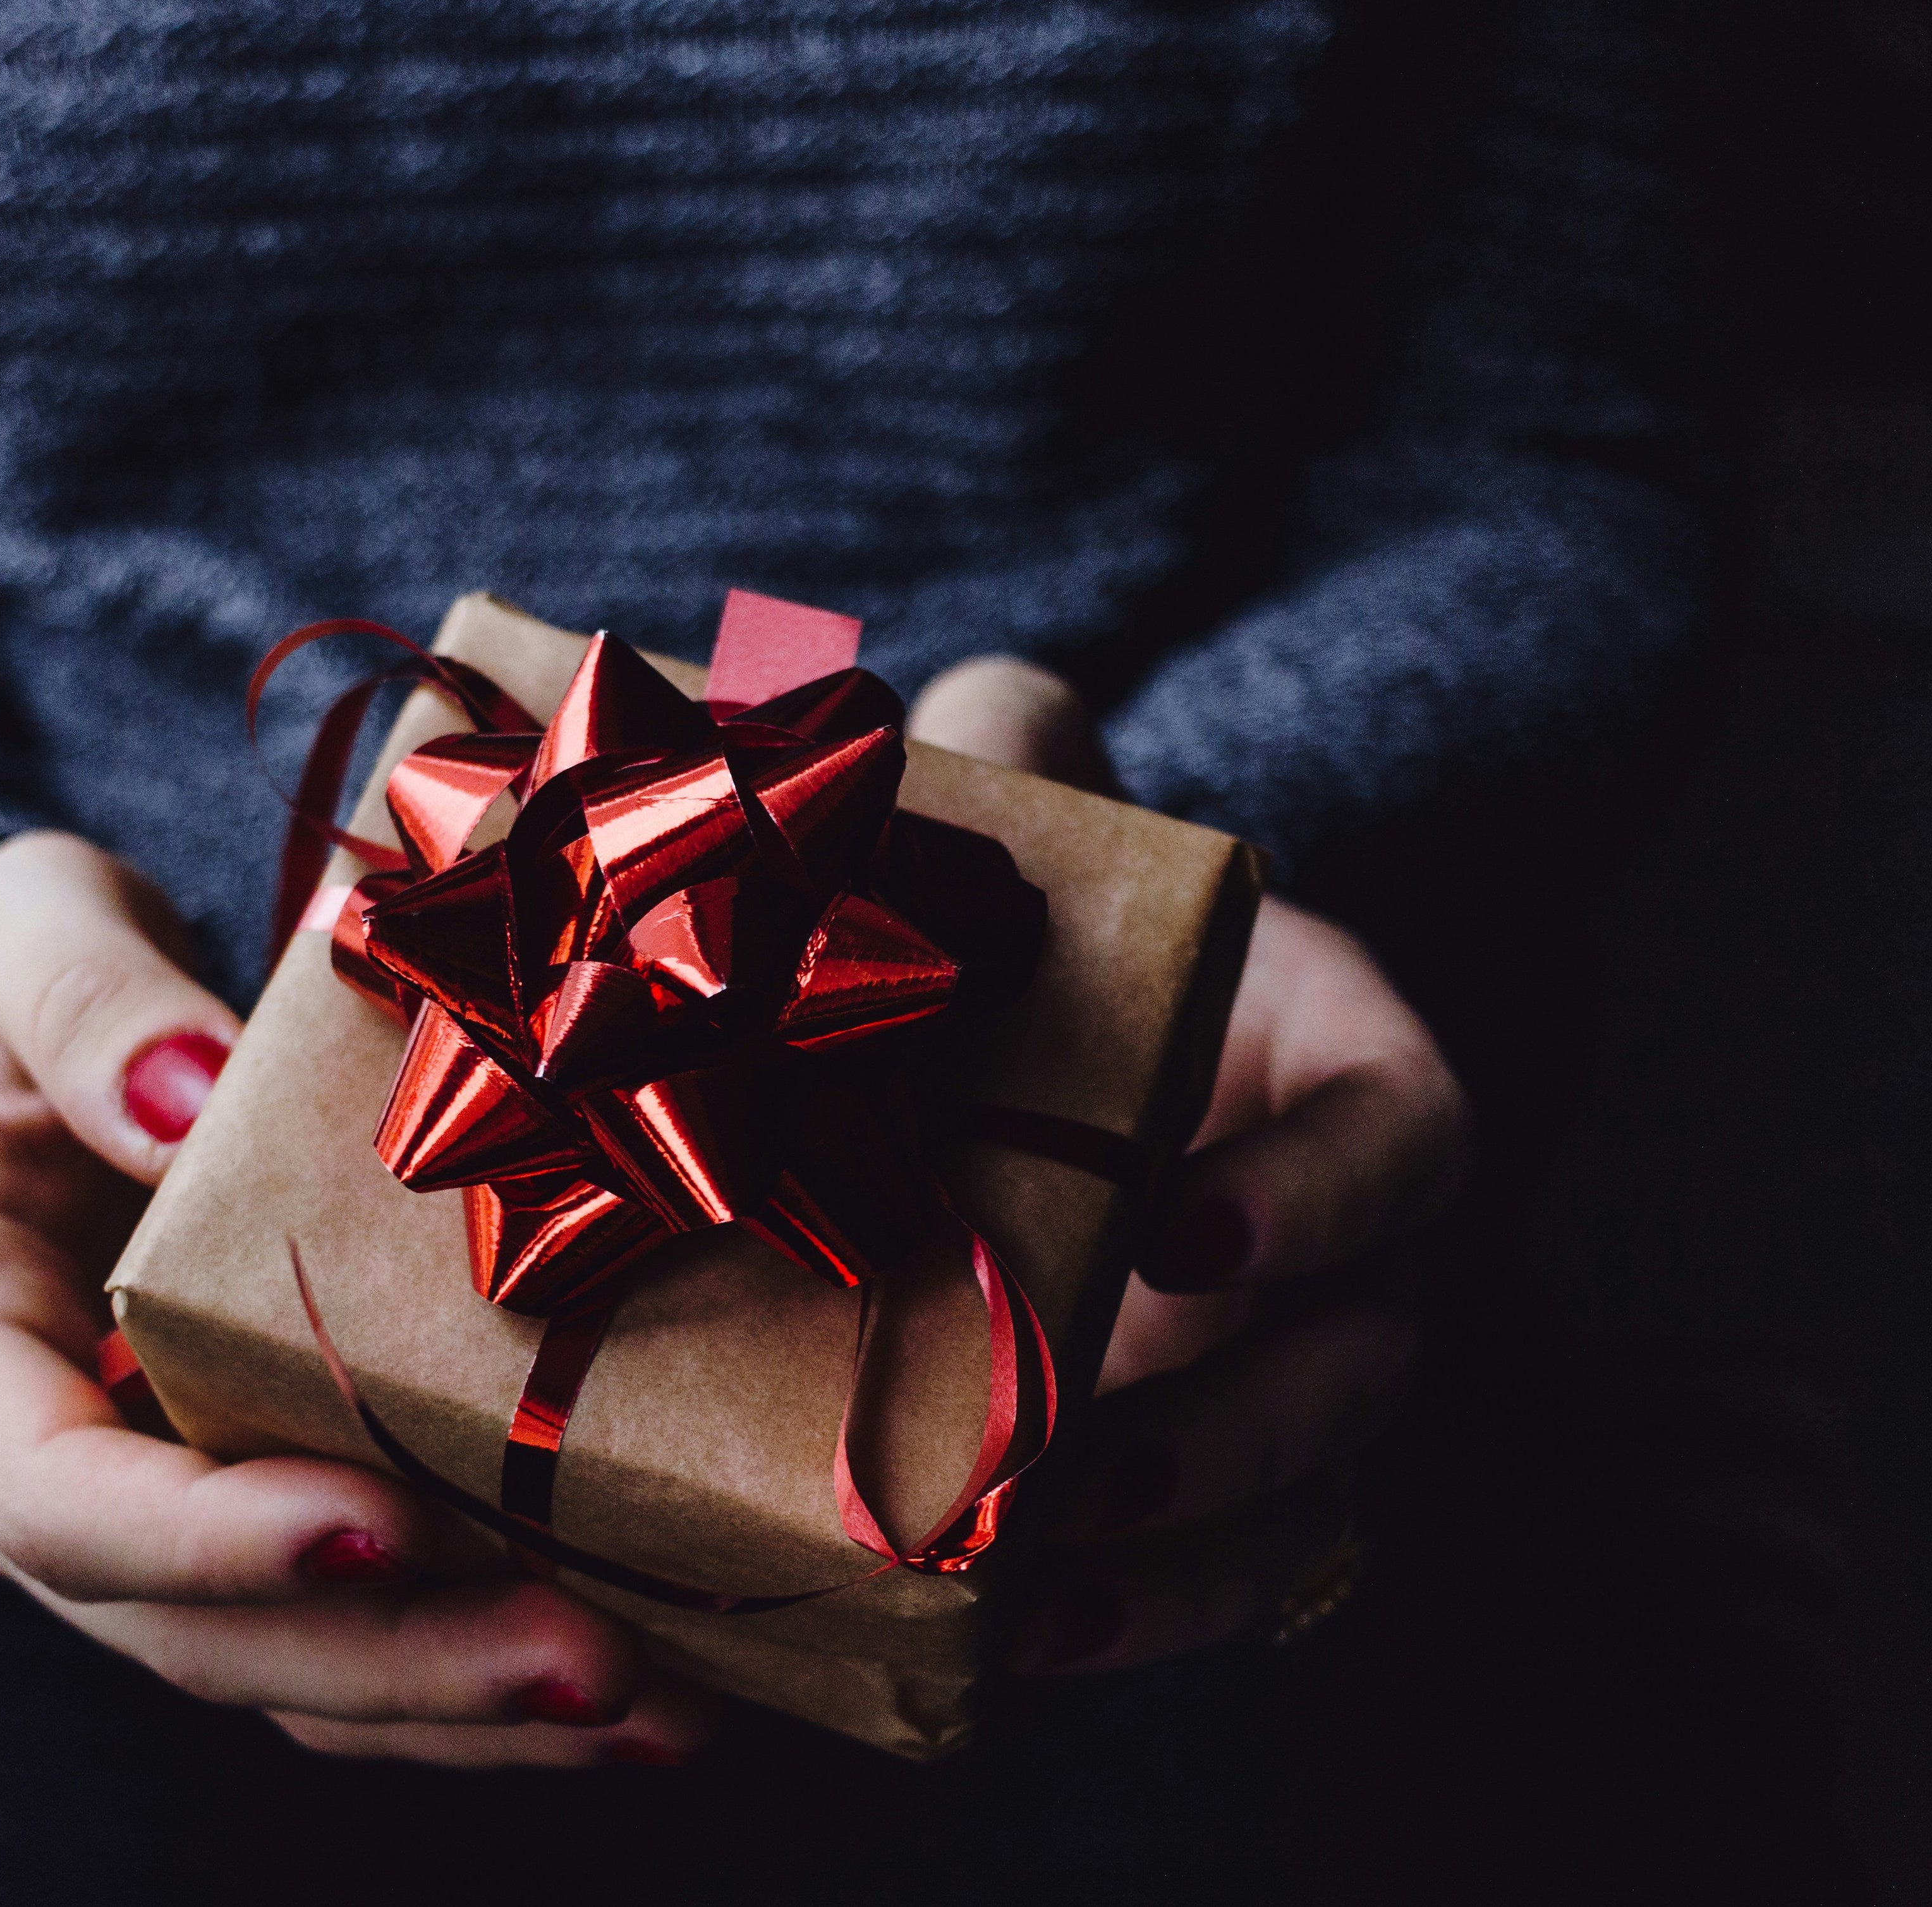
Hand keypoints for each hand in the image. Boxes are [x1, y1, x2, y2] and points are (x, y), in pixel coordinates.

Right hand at [0, 830, 714, 1765]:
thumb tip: (186, 1093)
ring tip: (653, 1704)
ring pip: (283, 1668)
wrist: (26, 1042)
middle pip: (191, 1629)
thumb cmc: (13, 985)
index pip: (48, 1492)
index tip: (378, 1523)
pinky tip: (630, 1678)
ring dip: (463, 1700)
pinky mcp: (239, 1512)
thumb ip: (86, 1007)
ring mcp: (136, 1514)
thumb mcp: (20, 939)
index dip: (204, 1537)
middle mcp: (20, 1475)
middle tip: (589, 1660)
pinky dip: (470, 1669)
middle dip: (395, 1656)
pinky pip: (344, 1629)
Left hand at [908, 659, 1470, 1669]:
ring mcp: (1297, 1377)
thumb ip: (1025, 767)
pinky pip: (1220, 1579)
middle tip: (1070, 1450)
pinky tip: (1007, 1639)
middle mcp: (1355, 1247)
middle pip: (1363, 1360)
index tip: (1181, 1229)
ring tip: (1029, 1577)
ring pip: (1304, 1501)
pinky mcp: (1218, 1479)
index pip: (1408, 1141)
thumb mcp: (1061, 851)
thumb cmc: (1076, 950)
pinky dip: (1132, 1618)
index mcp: (1350, 1075)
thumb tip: (949, 717)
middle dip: (1232, 1422)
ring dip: (1178, 1554)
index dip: (1319, 1196)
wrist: (1057, 1070)